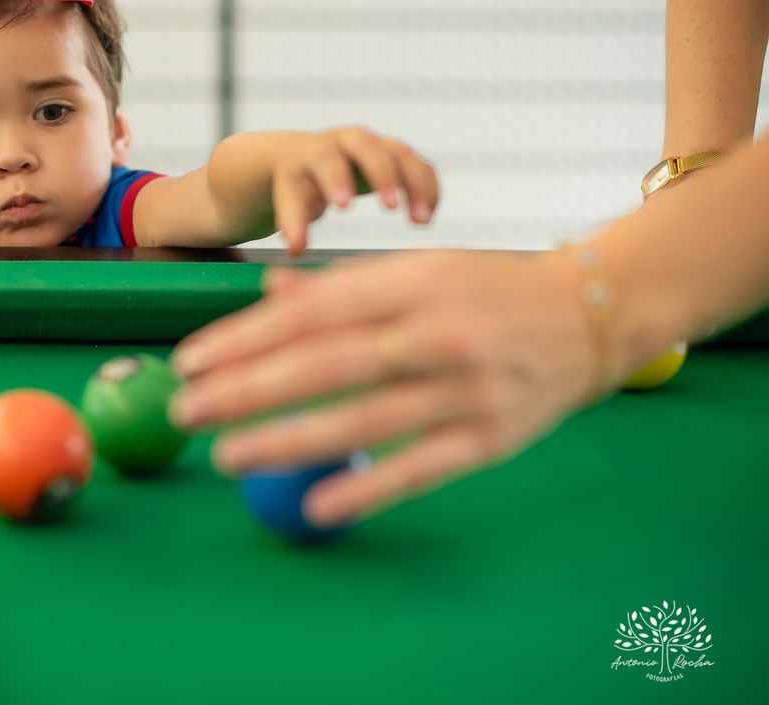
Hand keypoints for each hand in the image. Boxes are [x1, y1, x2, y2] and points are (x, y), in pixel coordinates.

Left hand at [169, 250, 593, 525]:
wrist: (593, 313)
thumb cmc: (486, 290)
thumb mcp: (418, 272)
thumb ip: (343, 289)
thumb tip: (268, 298)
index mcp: (413, 281)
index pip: (313, 311)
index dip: (245, 338)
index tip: (190, 362)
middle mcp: (439, 331)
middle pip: (328, 365)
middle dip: (247, 390)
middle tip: (186, 411)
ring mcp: (469, 388)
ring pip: (366, 420)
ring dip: (290, 441)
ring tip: (228, 457)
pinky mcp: (494, 439)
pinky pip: (422, 469)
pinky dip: (370, 487)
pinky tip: (317, 506)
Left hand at [271, 128, 437, 254]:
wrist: (309, 157)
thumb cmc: (299, 183)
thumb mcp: (290, 198)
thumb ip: (293, 222)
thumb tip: (295, 250)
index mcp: (317, 149)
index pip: (327, 159)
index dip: (337, 179)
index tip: (344, 207)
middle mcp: (350, 140)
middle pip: (370, 149)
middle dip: (383, 176)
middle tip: (391, 208)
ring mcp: (378, 144)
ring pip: (403, 156)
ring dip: (415, 186)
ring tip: (419, 221)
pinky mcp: (398, 155)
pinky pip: (420, 166)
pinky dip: (428, 189)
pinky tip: (427, 217)